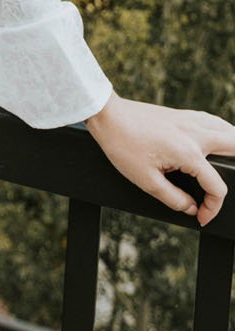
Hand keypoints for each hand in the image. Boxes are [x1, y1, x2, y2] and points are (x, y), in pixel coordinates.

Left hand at [85, 93, 234, 226]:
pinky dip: (222, 133)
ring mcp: (190, 120)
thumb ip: (174, 199)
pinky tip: (216, 143)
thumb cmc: (122, 145)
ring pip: (229, 131)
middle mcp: (195, 134)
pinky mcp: (183, 114)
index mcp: (188, 153)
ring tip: (227, 169)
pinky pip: (213, 122)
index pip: (217, 187)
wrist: (108, 115)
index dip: (213, 208)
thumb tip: (193, 208)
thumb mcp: (146, 181)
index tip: (201, 216)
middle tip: (221, 191)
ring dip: (233, 149)